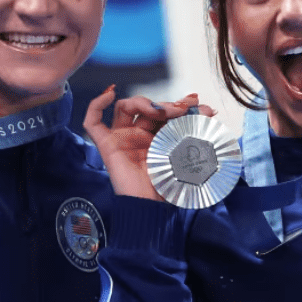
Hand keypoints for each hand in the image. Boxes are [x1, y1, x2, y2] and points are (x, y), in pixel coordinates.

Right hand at [83, 87, 213, 200]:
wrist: (154, 207)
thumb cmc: (169, 186)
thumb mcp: (185, 152)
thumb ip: (193, 131)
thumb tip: (209, 110)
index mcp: (155, 139)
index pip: (163, 111)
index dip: (178, 105)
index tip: (197, 104)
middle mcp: (137, 136)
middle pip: (146, 107)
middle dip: (166, 104)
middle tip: (183, 109)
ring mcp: (121, 139)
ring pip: (124, 107)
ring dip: (143, 102)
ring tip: (161, 111)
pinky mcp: (106, 146)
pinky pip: (92, 123)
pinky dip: (96, 105)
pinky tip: (109, 95)